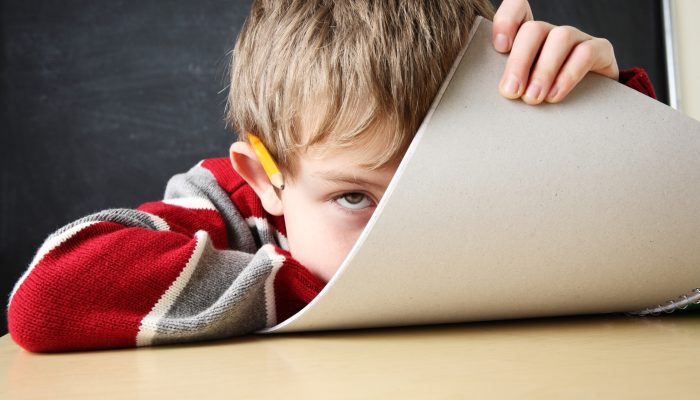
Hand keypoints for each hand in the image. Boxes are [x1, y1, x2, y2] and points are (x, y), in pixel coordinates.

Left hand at [491, 0, 618, 104]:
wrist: (585, 105)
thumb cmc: (542, 96)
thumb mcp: (521, 88)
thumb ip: (509, 81)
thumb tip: (502, 90)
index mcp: (526, 37)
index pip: (516, 9)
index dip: (506, 21)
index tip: (500, 47)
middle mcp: (550, 32)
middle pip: (533, 29)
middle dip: (520, 62)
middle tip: (512, 91)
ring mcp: (575, 38)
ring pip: (561, 37)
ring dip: (544, 70)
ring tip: (533, 97)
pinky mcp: (600, 49)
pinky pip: (586, 53)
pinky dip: (569, 75)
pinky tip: (555, 94)